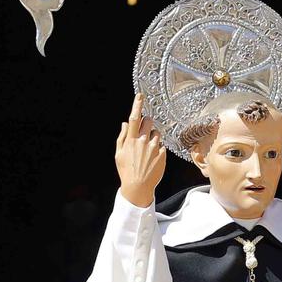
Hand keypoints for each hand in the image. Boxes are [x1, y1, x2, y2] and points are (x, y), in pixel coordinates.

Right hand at [115, 93, 166, 209]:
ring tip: (147, 150)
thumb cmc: (126, 170)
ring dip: (153, 136)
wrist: (139, 186)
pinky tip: (152, 158)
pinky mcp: (163, 154)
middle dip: (147, 123)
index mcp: (131, 140)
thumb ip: (122, 137)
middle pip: (149, 121)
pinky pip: (162, 145)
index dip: (137, 105)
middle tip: (144, 134)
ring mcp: (154, 148)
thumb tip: (125, 124)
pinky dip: (158, 148)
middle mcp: (144, 141)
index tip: (141, 95)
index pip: (134, 118)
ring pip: (157, 132)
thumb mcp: (119, 154)